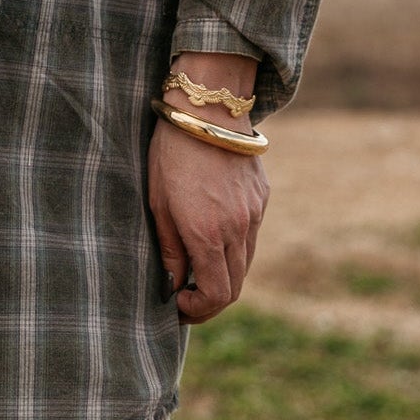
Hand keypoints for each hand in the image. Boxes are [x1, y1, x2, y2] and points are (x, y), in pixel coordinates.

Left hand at [147, 116, 268, 324]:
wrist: (207, 109)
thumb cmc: (171, 154)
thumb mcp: (158, 202)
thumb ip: (169, 249)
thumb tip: (174, 285)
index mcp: (208, 233)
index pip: (216, 295)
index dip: (198, 310)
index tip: (178, 304)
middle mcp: (238, 228)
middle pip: (234, 286)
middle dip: (210, 299)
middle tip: (186, 297)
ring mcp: (254, 213)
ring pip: (246, 262)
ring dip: (224, 274)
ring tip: (196, 267)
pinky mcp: (261, 198)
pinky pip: (251, 235)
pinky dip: (235, 247)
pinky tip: (212, 234)